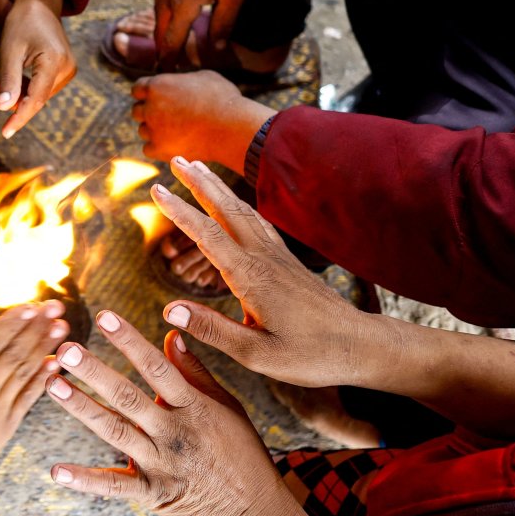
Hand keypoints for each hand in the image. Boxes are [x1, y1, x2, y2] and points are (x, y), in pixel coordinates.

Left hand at [0, 0, 75, 138]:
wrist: (40, 2)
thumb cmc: (22, 22)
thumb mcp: (9, 51)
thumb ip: (8, 80)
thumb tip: (4, 109)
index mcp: (54, 62)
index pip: (36, 100)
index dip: (19, 118)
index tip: (5, 133)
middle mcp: (66, 68)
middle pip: (37, 99)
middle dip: (12, 105)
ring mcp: (68, 69)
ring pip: (39, 95)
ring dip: (17, 97)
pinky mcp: (64, 69)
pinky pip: (42, 87)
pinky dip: (24, 89)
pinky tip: (7, 86)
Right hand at [0, 301, 68, 515]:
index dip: (13, 323)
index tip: (30, 306)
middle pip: (14, 352)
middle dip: (36, 328)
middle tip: (55, 306)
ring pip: (25, 370)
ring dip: (45, 347)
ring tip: (62, 327)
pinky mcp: (8, 423)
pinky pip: (29, 396)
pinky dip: (43, 378)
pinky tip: (56, 362)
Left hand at [47, 311, 313, 515]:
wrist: (254, 510)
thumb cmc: (240, 452)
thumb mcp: (226, 406)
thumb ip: (195, 372)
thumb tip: (171, 335)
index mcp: (194, 407)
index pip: (157, 368)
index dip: (130, 341)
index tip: (104, 316)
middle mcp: (174, 433)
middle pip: (129, 397)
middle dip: (96, 372)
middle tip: (66, 350)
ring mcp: (161, 464)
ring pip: (116, 432)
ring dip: (83, 409)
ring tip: (54, 385)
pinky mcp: (152, 493)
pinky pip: (115, 487)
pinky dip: (86, 480)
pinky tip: (57, 470)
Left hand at [132, 71, 274, 164]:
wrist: (231, 128)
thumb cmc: (223, 99)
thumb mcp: (203, 78)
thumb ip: (183, 80)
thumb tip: (180, 84)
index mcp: (158, 85)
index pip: (137, 88)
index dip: (146, 93)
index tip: (155, 98)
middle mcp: (150, 107)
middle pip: (137, 111)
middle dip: (149, 112)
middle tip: (165, 116)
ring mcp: (153, 129)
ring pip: (143, 131)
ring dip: (155, 130)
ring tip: (176, 130)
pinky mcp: (159, 149)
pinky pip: (148, 149)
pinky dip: (158, 147)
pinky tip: (172, 144)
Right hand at [150, 157, 377, 389]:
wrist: (359, 346)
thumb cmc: (310, 356)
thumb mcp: (256, 354)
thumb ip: (212, 330)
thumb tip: (169, 310)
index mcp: (250, 278)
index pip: (208, 235)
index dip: (179, 211)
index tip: (156, 190)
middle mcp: (264, 258)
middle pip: (225, 210)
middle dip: (198, 183)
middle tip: (176, 159)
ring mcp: (278, 257)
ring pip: (243, 212)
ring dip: (218, 188)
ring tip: (199, 169)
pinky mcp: (288, 262)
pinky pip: (259, 223)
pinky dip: (240, 206)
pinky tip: (236, 204)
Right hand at [154, 0, 253, 64]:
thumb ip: (224, 25)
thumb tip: (215, 50)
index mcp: (183, 2)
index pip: (171, 42)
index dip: (171, 62)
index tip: (170, 77)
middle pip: (160, 35)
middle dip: (164, 54)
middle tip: (170, 72)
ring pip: (158, 21)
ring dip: (164, 38)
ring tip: (174, 54)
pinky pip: (160, 7)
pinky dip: (165, 22)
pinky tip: (176, 27)